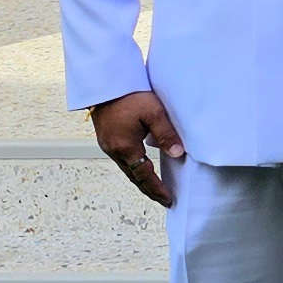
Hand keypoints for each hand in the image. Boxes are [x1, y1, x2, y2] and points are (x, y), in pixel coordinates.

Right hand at [91, 90, 185, 209]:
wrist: (105, 83)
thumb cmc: (130, 95)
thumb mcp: (153, 112)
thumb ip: (166, 134)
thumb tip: (178, 153)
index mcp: (125, 147)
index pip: (144, 176)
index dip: (157, 189)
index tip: (168, 199)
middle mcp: (114, 150)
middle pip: (134, 177)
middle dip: (149, 189)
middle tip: (163, 199)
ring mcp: (108, 145)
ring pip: (127, 169)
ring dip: (141, 180)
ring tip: (155, 187)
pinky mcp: (106, 138)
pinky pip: (122, 159)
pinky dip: (134, 167)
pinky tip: (142, 166)